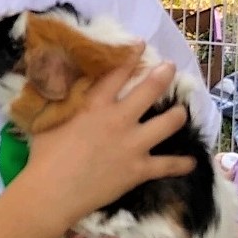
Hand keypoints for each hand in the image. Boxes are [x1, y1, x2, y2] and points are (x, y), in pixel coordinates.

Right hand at [22, 55, 195, 227]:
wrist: (53, 193)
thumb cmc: (45, 156)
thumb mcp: (50, 119)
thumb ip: (62, 100)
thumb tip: (59, 83)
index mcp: (96, 104)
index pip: (117, 73)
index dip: (131, 56)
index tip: (140, 44)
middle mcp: (120, 118)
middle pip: (150, 90)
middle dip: (164, 75)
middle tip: (171, 68)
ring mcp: (133, 144)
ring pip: (168, 123)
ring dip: (178, 114)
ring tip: (182, 111)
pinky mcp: (139, 169)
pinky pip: (168, 165)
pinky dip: (182, 163)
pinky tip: (191, 161)